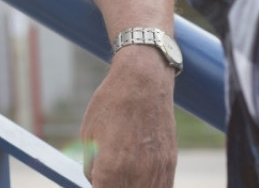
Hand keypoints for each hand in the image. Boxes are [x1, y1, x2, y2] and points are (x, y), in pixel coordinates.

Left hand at [80, 46, 177, 187]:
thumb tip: (95, 183)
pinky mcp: (170, 163)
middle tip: (109, 175)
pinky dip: (149, 185)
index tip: (98, 180)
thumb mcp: (88, 136)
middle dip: (113, 186)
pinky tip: (140, 177)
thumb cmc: (111, 104)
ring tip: (123, 175)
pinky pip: (162, 187)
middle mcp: (136, 174)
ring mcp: (156, 170)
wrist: (144, 81)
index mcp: (110, 169)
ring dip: (133, 186)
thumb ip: (91, 168)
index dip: (99, 187)